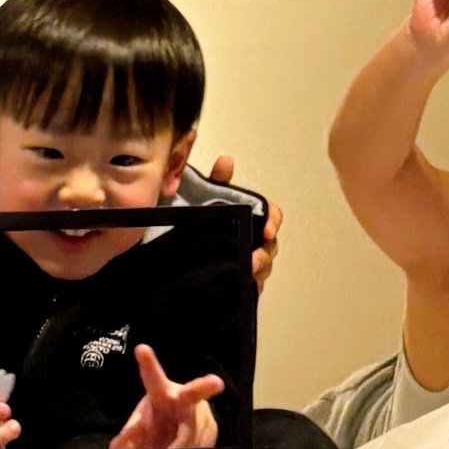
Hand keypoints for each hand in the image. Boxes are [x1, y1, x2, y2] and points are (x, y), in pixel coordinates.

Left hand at [109, 342, 222, 448]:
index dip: (147, 364)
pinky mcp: (212, 430)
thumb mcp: (139, 427)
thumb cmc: (157, 419)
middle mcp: (185, 398)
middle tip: (215, 383)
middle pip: (195, 392)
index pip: (153, 377)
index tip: (140, 349)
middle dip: (205, 387)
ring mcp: (201, 413)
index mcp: (162, 392)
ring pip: (191, 437)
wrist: (182, 426)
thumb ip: (128, 437)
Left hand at [200, 155, 282, 294]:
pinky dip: (248, 287)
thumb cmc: (199, 224)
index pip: (271, 216)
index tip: (267, 229)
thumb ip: (217, 182)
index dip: (273, 220)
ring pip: (263, 268)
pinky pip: (250, 288)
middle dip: (265, 253)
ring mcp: (248, 264)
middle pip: (270, 246)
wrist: (174, 257)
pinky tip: (241, 288)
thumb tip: (226, 161)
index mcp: (250, 218)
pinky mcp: (239, 284)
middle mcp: (254, 241)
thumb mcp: (206, 199)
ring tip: (247, 273)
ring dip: (258, 271)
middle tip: (254, 258)